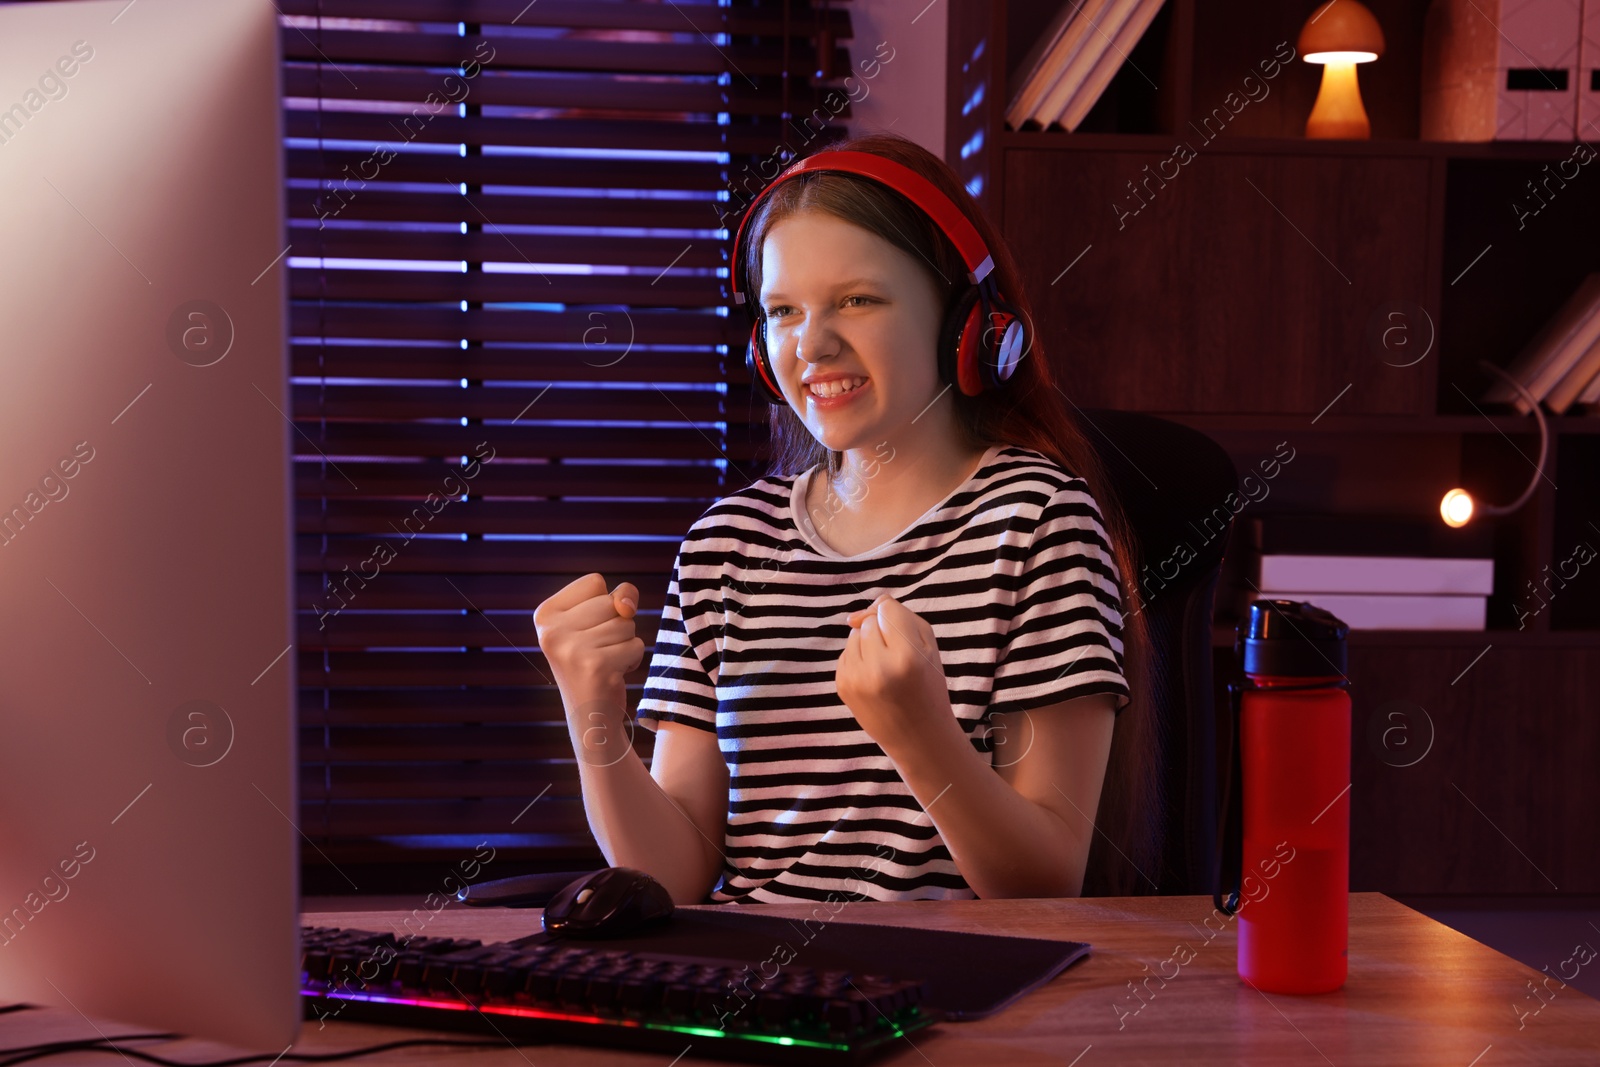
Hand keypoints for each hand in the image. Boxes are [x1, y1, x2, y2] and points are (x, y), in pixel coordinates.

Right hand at [533, 573, 642, 713]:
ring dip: (625, 644)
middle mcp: (550, 631)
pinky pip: (635, 645)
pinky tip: (612, 675)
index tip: (588, 631)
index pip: (594, 581)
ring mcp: (570, 649)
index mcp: (544, 614)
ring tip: (605, 662)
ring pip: (626, 623)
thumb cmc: (594, 662)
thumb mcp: (597, 621)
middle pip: (611, 602)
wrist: (589, 716)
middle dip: (616, 625)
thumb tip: (626, 606)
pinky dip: (632, 660)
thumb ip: (617, 598)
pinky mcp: (594, 667)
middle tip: (598, 651)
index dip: (604, 604)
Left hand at [836, 594, 951, 752]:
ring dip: (867, 645)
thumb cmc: (927, 687)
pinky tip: (874, 678)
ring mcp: (856, 678)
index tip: (904, 635)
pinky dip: (858, 659)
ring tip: (885, 668)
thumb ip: (902, 616)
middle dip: (881, 632)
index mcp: (907, 656)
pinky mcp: (842, 686)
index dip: (895, 617)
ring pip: (854, 635)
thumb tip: (867, 607)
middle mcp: (878, 667)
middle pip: (868, 621)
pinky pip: (845, 653)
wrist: (917, 736)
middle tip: (897, 656)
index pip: (886, 608)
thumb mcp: (928, 647)